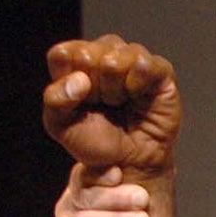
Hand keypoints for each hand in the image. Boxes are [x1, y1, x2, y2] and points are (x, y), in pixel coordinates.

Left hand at [43, 35, 179, 177]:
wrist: (130, 163)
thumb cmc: (96, 141)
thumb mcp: (61, 125)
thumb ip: (56, 100)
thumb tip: (80, 80)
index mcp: (75, 62)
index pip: (62, 54)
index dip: (67, 80)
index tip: (77, 103)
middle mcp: (104, 53)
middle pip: (87, 55)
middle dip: (93, 88)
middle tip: (103, 106)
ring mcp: (132, 58)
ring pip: (115, 57)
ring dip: (114, 88)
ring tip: (119, 103)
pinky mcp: (159, 70)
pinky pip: (143, 63)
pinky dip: (136, 83)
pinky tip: (136, 95)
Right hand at [51, 164, 151, 216]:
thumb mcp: (131, 208)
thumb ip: (141, 184)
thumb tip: (165, 161)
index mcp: (83, 189)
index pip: (86, 174)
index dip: (101, 174)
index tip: (120, 172)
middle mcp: (68, 207)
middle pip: (86, 196)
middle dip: (116, 198)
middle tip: (143, 200)